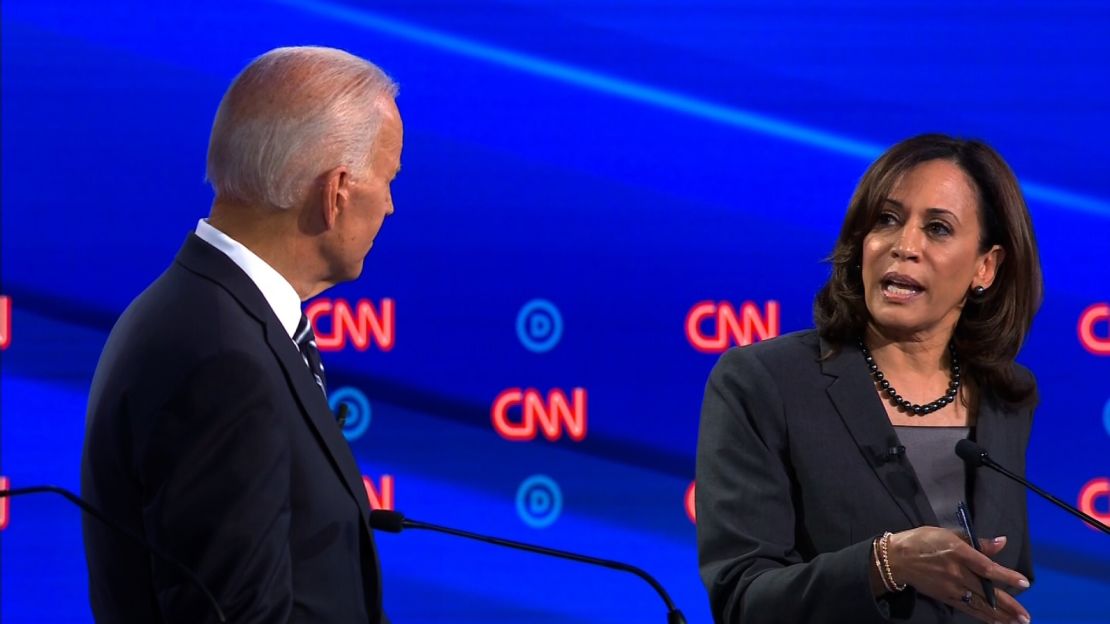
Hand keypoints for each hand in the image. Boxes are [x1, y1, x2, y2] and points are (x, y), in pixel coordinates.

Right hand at [887, 527, 1030, 623]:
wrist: (896, 558)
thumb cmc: (923, 541)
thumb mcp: (948, 534)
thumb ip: (977, 541)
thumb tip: (1001, 542)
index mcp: (958, 552)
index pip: (987, 567)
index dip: (1006, 575)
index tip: (1025, 583)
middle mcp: (956, 572)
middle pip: (986, 591)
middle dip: (1008, 605)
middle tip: (1025, 616)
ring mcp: (951, 587)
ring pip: (979, 604)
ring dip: (1000, 615)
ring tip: (1017, 622)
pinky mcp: (945, 597)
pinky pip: (968, 608)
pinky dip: (983, 616)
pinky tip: (996, 622)